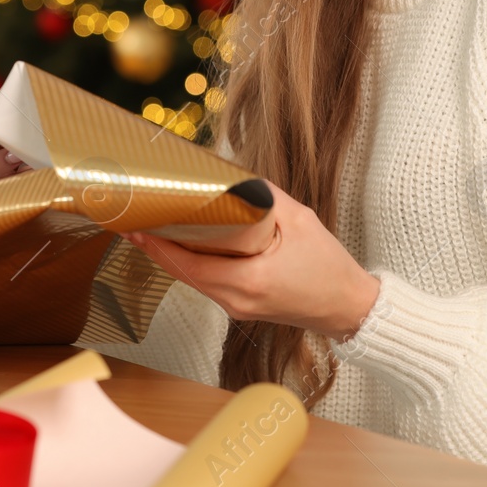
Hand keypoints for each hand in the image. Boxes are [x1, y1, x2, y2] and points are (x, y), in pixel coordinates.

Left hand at [119, 181, 380, 341]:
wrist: (348, 306)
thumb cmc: (329, 268)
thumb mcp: (300, 221)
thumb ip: (264, 198)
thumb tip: (234, 179)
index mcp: (249, 281)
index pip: (189, 265)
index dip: (159, 246)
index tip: (138, 227)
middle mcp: (237, 300)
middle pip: (184, 274)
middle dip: (159, 248)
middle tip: (139, 220)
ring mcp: (238, 308)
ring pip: (194, 280)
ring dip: (174, 256)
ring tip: (156, 228)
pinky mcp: (242, 307)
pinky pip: (209, 284)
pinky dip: (194, 265)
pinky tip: (188, 245)